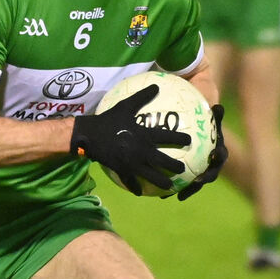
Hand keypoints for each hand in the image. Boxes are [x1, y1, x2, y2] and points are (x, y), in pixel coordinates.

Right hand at [71, 84, 190, 192]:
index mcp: (145, 135)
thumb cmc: (108, 120)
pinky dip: (136, 188)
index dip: (180, 139)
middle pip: (164, 161)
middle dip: (176, 166)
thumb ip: (141, 98)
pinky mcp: (122, 170)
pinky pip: (131, 181)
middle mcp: (142, 150)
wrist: (89, 135)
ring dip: (162, 182)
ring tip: (170, 187)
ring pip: (151, 175)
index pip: (168, 136)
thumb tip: (156, 85)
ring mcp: (132, 163)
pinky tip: (140, 192)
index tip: (190, 141)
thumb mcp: (125, 106)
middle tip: (183, 169)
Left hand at [177, 104, 227, 199]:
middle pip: (210, 174)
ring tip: (176, 195)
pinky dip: (172, 189)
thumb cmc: (206, 126)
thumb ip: (215, 115)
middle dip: (204, 180)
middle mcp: (211, 165)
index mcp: (218, 153)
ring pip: (194, 184)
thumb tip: (219, 105)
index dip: (219, 157)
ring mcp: (200, 174)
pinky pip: (181, 184)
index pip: (221, 156)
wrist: (202, 137)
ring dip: (187, 190)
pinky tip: (160, 194)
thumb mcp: (211, 119)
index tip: (215, 156)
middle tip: (197, 181)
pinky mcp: (189, 179)